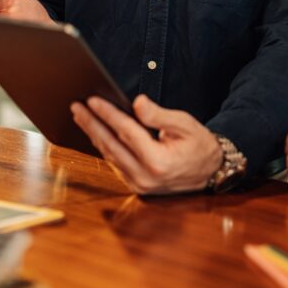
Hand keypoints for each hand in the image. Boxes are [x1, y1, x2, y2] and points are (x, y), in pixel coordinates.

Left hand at [70, 94, 222, 194]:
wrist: (211, 173)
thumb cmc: (199, 145)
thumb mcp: (185, 124)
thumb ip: (158, 115)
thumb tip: (136, 103)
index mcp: (158, 162)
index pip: (126, 132)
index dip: (108, 114)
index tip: (92, 100)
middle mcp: (145, 177)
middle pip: (111, 146)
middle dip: (91, 124)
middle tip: (76, 107)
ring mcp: (139, 185)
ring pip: (110, 156)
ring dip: (93, 135)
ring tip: (81, 116)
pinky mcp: (136, 186)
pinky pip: (115, 164)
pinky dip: (104, 147)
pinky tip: (96, 133)